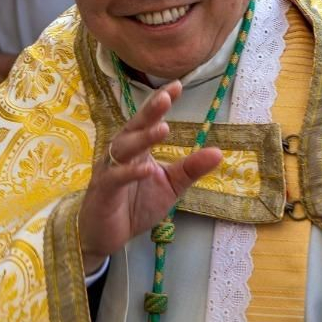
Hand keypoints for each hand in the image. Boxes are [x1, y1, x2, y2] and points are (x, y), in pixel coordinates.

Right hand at [78, 81, 223, 273]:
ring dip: (143, 138)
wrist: (105, 236)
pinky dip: (130, 172)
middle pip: (134, 127)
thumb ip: (191, 169)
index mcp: (137, 148)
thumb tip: (219, 152)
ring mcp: (109, 170)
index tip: (177, 85)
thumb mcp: (170, 186)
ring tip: (163, 128)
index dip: (160, 103)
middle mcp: (121, 153)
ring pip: (123, 148)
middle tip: (166, 97)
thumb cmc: (135, 205)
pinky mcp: (103, 191)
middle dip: (149, 111)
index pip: (149, 120)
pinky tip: (147, 168)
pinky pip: (116, 178)